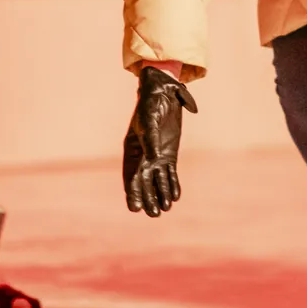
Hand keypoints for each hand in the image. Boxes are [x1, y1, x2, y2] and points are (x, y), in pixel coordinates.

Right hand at [123, 65, 196, 216]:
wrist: (162, 92)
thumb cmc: (151, 104)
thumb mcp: (150, 119)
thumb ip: (152, 139)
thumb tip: (155, 159)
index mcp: (132, 148)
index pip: (131, 174)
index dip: (132, 192)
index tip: (134, 208)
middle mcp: (143, 155)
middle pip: (144, 182)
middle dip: (148, 198)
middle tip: (154, 214)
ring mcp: (156, 156)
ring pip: (157, 180)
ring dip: (160, 195)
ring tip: (164, 210)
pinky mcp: (169, 154)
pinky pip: (170, 173)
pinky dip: (172, 185)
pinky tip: (175, 198)